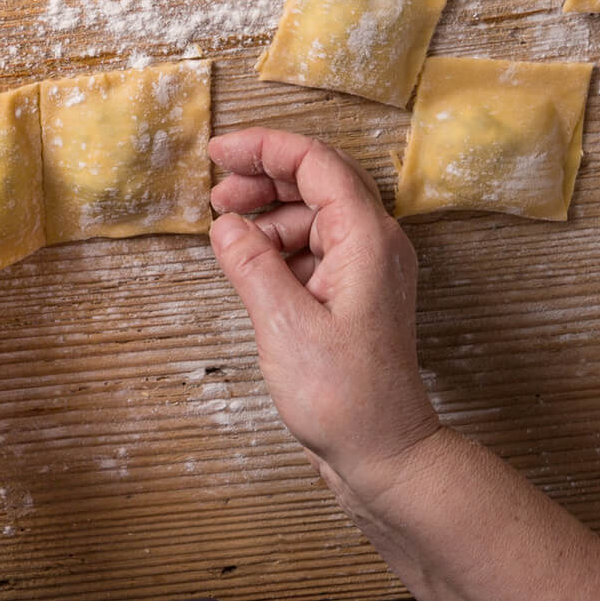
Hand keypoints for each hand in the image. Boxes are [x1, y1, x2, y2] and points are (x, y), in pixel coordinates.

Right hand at [207, 127, 441, 495]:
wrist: (384, 453)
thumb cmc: (344, 396)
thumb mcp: (283, 325)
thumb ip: (251, 264)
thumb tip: (225, 224)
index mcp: (367, 240)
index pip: (316, 162)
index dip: (264, 147)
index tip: (217, 152)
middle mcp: (375, 246)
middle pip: (317, 182)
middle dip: (263, 178)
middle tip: (215, 194)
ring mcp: (366, 271)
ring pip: (313, 215)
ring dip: (268, 215)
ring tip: (228, 235)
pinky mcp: (353, 295)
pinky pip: (314, 249)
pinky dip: (279, 246)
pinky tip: (251, 265)